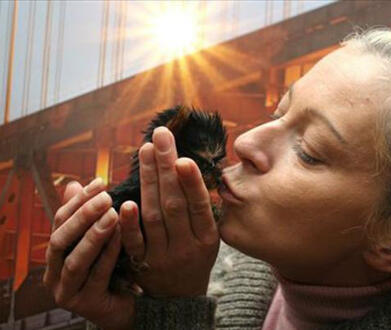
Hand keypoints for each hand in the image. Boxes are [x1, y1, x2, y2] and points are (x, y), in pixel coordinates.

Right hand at [43, 179, 134, 329]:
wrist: (124, 307)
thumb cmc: (112, 270)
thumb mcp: (99, 240)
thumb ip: (86, 217)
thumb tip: (73, 184)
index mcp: (56, 255)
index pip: (59, 221)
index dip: (78, 201)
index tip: (100, 182)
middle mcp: (54, 274)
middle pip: (60, 240)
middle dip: (83, 216)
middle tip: (106, 197)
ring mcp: (67, 291)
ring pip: (75, 260)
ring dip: (94, 235)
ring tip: (112, 214)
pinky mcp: (86, 303)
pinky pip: (97, 276)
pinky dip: (109, 254)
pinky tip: (121, 236)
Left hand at [119, 126, 219, 296]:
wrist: (181, 298)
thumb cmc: (196, 256)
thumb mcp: (209, 235)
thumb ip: (200, 205)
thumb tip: (188, 164)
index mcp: (207, 237)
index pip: (199, 205)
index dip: (191, 182)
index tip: (182, 158)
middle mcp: (187, 246)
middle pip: (175, 203)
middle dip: (166, 167)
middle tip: (160, 136)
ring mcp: (164, 256)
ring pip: (155, 215)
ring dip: (148, 181)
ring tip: (145, 150)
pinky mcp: (143, 264)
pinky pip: (134, 243)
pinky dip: (130, 224)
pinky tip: (125, 202)